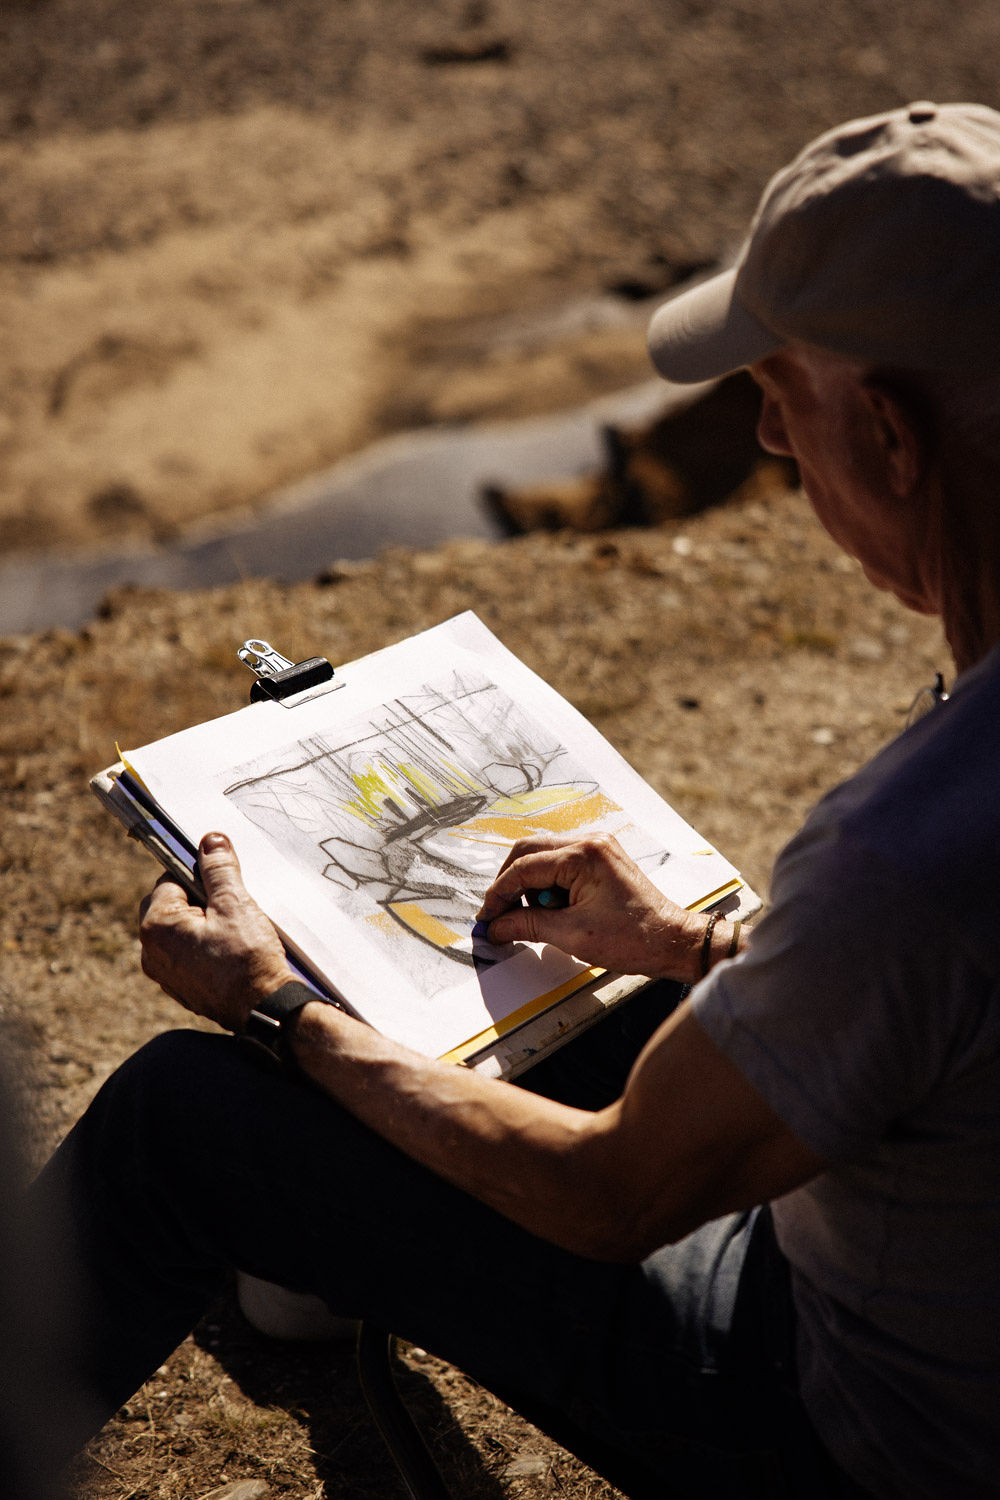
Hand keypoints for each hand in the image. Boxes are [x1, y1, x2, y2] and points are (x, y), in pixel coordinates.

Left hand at [139, 832, 293, 1030]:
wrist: (264, 1009)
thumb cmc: (247, 958)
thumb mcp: (235, 904)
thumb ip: (219, 869)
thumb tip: (210, 842)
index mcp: (156, 926)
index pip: (170, 880)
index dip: (199, 877)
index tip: (222, 884)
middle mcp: (151, 952)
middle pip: (171, 906)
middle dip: (198, 901)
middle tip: (231, 908)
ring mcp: (165, 975)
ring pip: (180, 933)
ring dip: (203, 926)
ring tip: (234, 932)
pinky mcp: (182, 990)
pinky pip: (188, 957)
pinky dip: (205, 950)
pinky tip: (231, 954)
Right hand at [476, 833, 704, 980]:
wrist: (672, 940)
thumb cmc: (633, 938)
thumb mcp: (572, 935)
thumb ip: (527, 925)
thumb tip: (495, 928)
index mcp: (584, 855)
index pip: (525, 868)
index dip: (499, 894)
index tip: (486, 918)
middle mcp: (590, 842)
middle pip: (529, 851)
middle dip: (509, 884)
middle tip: (498, 915)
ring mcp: (597, 848)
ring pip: (543, 856)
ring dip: (529, 885)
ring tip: (531, 917)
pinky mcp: (601, 859)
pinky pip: (561, 864)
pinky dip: (547, 885)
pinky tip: (550, 910)